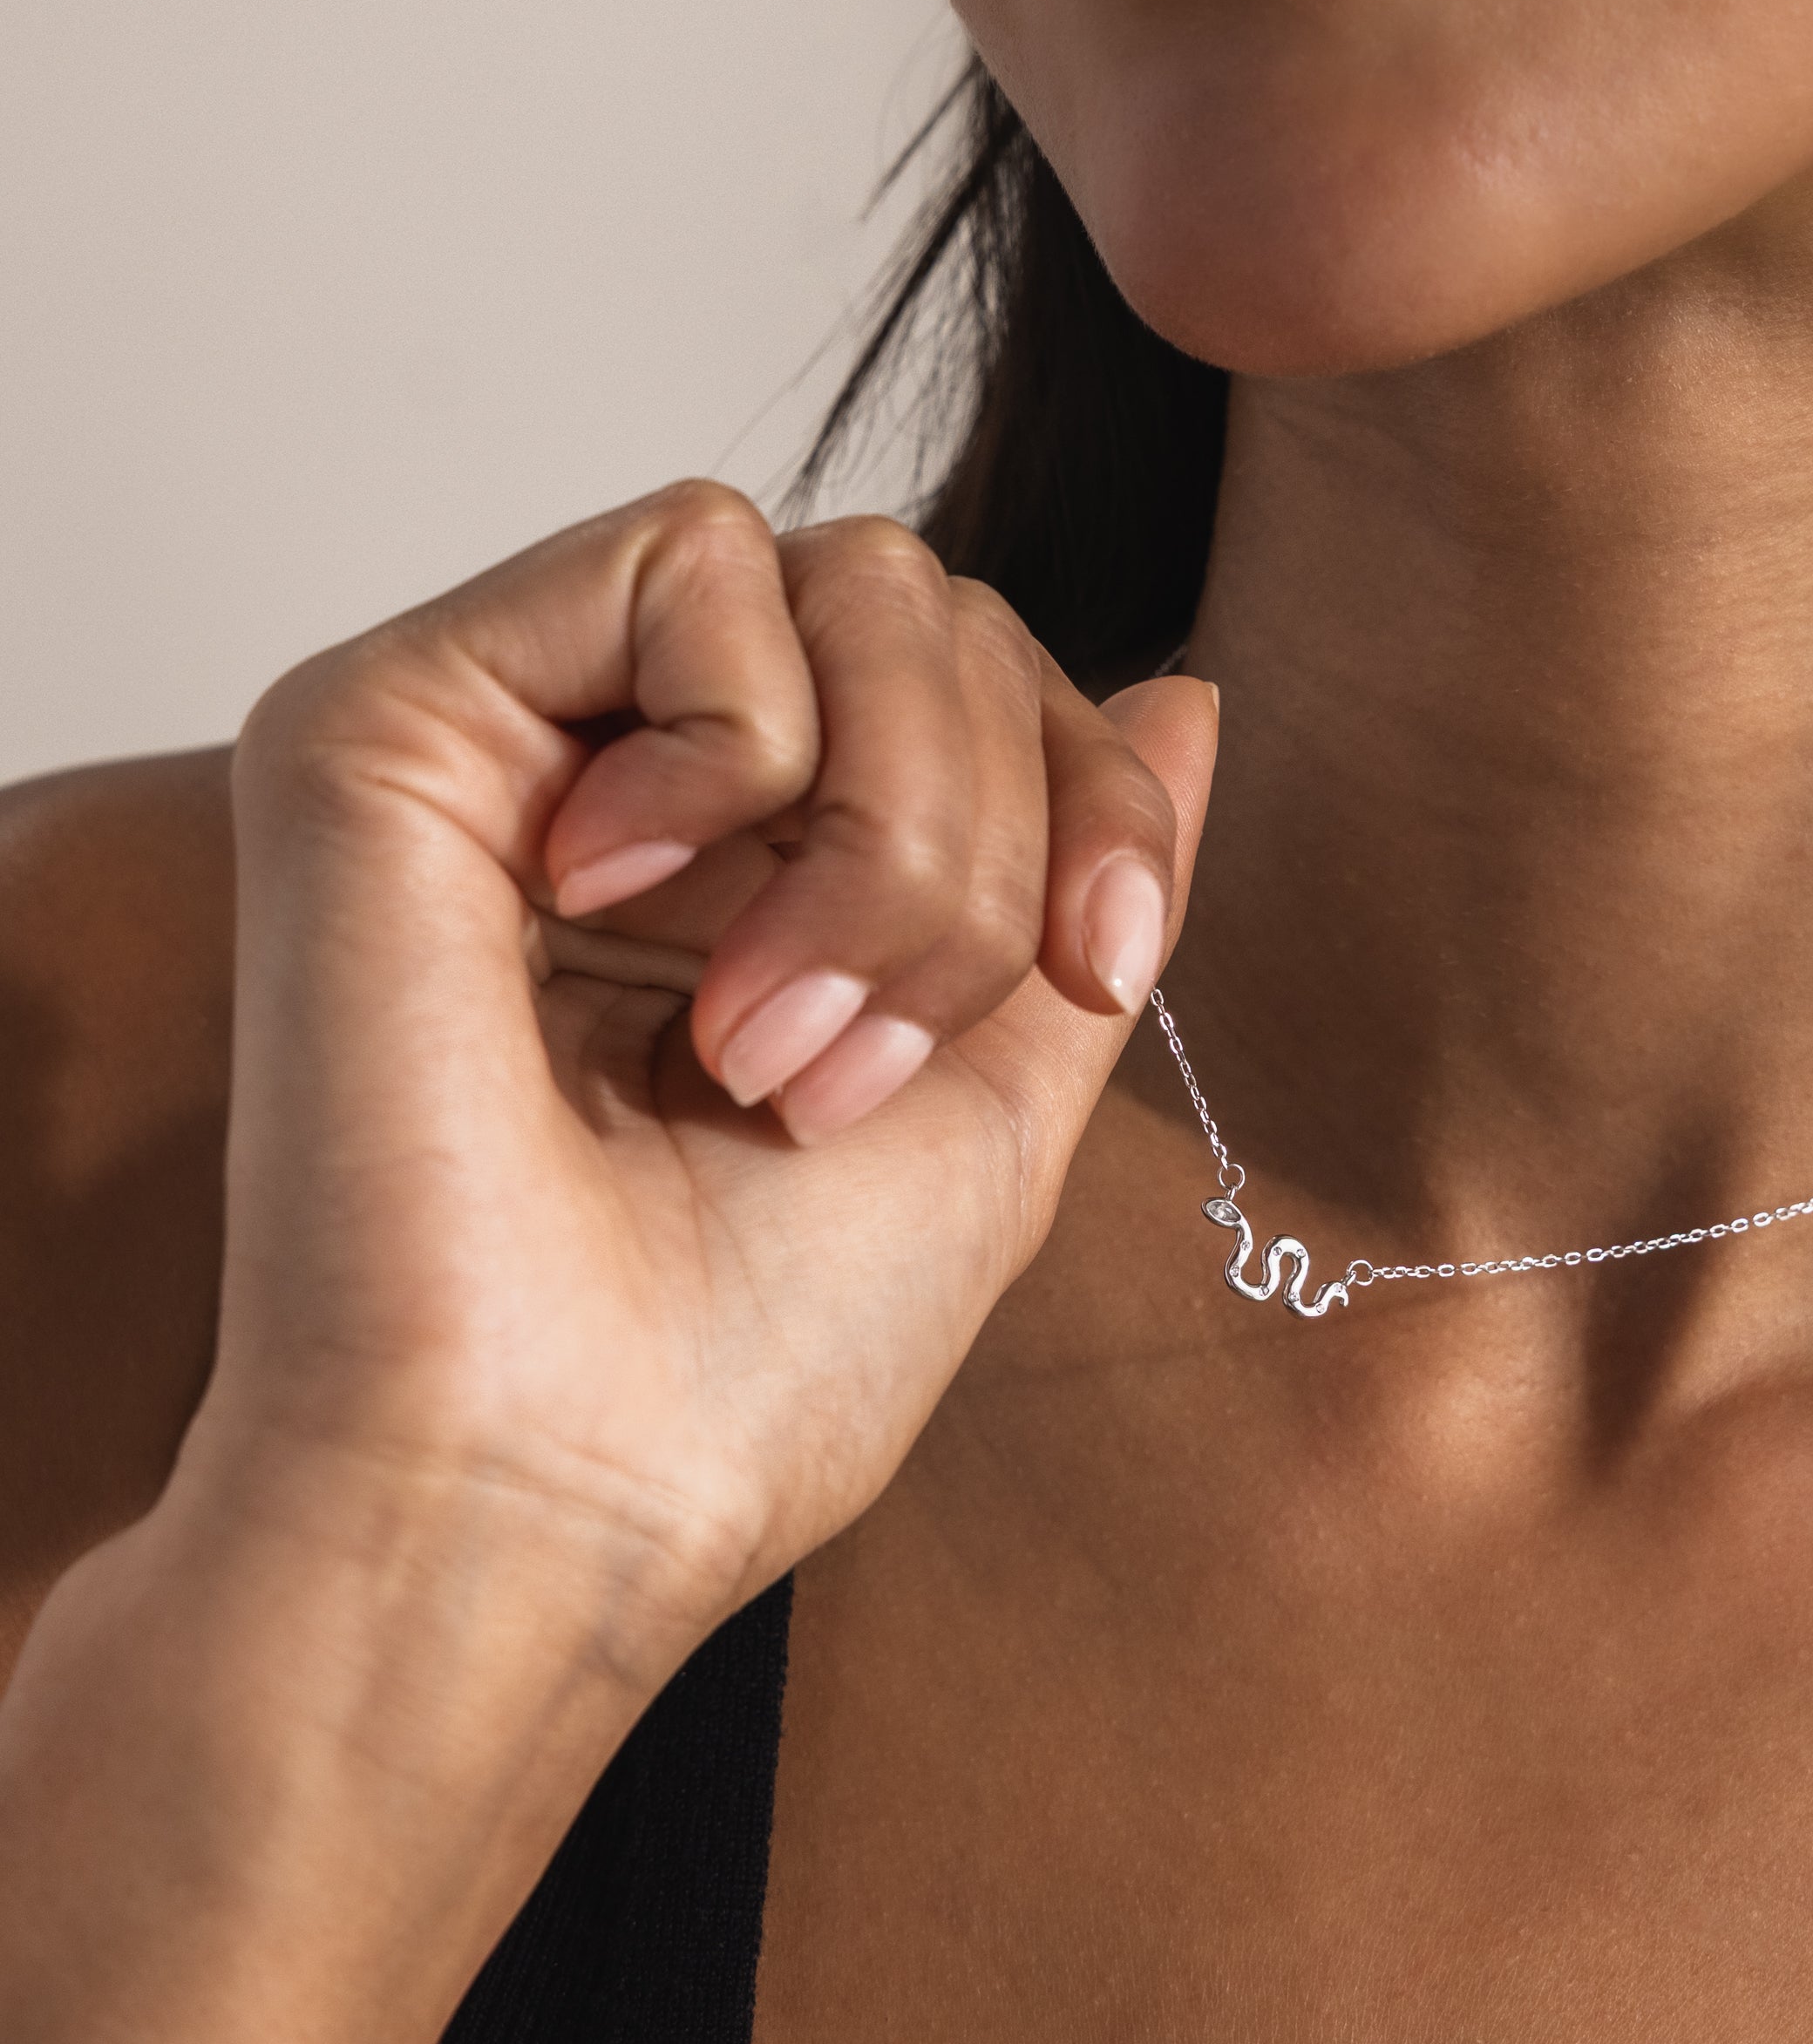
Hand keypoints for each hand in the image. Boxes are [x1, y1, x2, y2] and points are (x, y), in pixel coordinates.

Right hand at [192, 480, 1214, 1666]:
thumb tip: (1188, 692)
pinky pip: (686, 557)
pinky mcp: (394, 711)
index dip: (1091, 796)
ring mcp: (522, 740)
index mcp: (766, 875)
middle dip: (978, 848)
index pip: (990, 689)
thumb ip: (1082, 881)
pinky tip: (622, 900)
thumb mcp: (1001, 1100)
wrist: (546, 1487)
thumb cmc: (751, 1358)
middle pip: (937, 616)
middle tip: (859, 1070)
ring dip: (880, 827)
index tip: (1100, 971)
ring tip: (759, 1041)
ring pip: (843, 574)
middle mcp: (645, 786)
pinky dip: (741, 739)